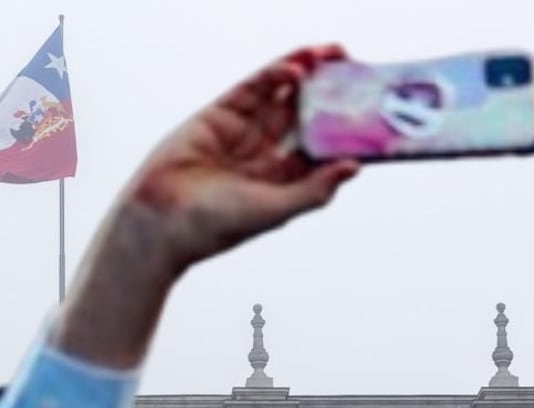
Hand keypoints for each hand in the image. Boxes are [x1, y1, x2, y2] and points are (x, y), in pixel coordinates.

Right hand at [54, 47, 359, 369]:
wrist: (161, 220)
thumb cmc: (214, 226)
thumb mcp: (274, 210)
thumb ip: (314, 190)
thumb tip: (353, 167)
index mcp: (281, 182)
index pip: (321, 149)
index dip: (345, 130)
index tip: (372, 112)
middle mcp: (265, 154)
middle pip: (307, 116)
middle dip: (331, 94)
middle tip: (358, 72)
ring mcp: (243, 132)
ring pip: (283, 96)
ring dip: (308, 74)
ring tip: (335, 55)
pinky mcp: (220, 114)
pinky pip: (253, 88)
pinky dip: (275, 74)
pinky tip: (297, 69)